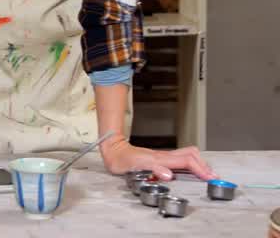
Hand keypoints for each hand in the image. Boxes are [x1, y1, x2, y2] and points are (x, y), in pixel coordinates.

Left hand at [100, 136, 215, 180]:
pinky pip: (181, 157)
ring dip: (199, 163)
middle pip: (191, 156)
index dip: (200, 169)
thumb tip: (169, 175)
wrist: (113, 150)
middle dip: (204, 166)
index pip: (187, 161)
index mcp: (161, 158)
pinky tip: (193, 169)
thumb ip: (153, 169)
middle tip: (214, 177)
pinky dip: (192, 162)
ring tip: (207, 173)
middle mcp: (164, 156)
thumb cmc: (123, 159)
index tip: (210, 177)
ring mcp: (163, 156)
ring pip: (187, 154)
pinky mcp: (160, 158)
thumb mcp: (135, 166)